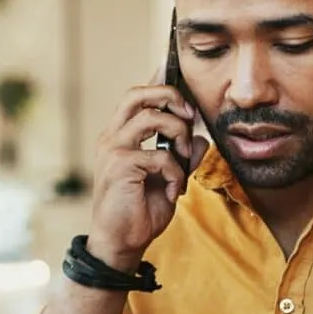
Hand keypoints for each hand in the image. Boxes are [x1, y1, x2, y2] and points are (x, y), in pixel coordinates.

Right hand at [88, 68, 210, 269]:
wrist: (121, 242)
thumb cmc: (140, 212)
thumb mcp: (168, 179)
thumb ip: (182, 157)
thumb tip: (201, 139)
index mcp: (119, 136)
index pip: (136, 97)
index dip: (157, 81)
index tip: (176, 70)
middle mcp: (111, 137)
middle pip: (137, 94)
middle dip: (169, 95)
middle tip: (189, 113)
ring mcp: (112, 149)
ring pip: (150, 117)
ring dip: (177, 132)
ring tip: (183, 155)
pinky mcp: (120, 165)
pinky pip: (159, 155)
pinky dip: (175, 173)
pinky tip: (172, 191)